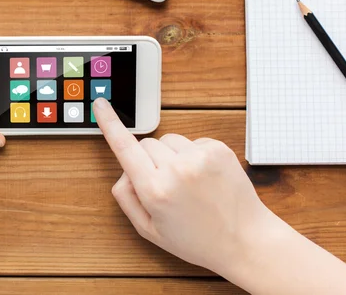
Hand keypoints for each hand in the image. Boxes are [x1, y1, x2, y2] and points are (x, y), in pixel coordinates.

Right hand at [93, 98, 275, 273]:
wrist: (245, 240)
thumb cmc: (197, 240)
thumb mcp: (149, 230)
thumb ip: (126, 198)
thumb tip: (124, 170)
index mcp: (155, 190)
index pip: (124, 148)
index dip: (109, 124)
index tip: (100, 105)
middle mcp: (176, 169)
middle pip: (146, 144)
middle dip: (147, 159)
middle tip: (164, 185)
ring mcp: (199, 157)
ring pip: (168, 140)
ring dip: (170, 156)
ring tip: (187, 183)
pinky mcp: (218, 149)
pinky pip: (191, 141)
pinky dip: (192, 155)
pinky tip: (203, 178)